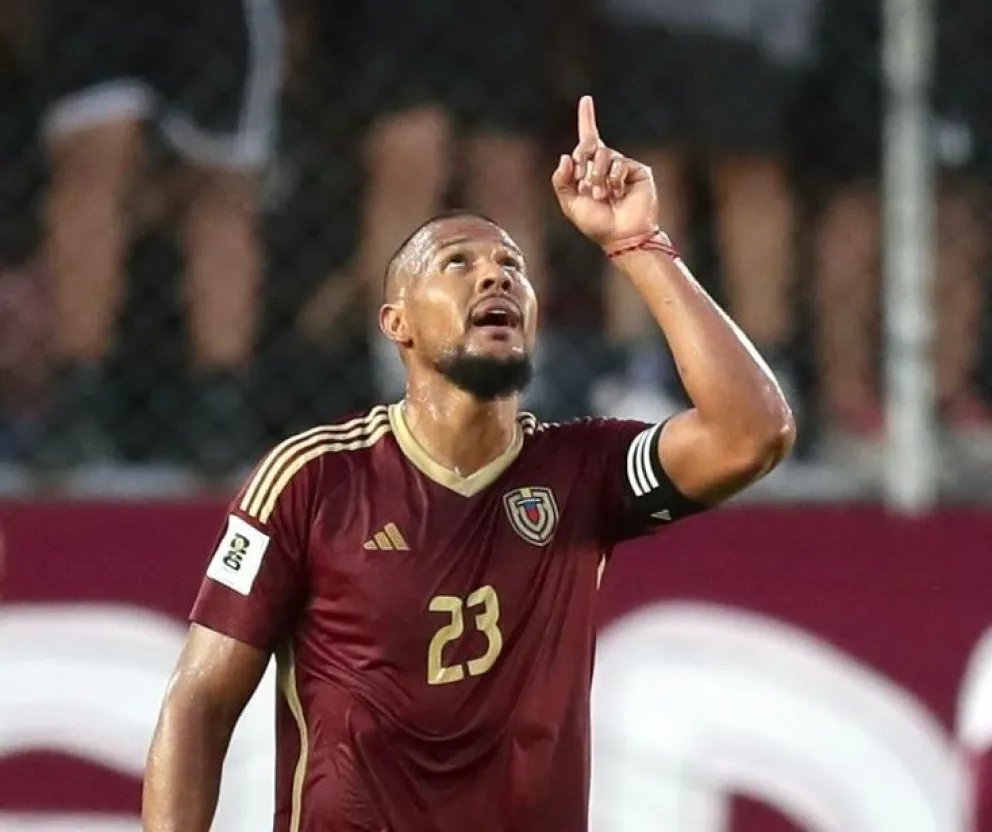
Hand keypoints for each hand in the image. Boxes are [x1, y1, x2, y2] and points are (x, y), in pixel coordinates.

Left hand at [552, 96, 658, 248]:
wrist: (621, 235)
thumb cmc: (596, 224)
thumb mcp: (570, 203)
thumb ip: (561, 181)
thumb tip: (566, 156)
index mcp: (590, 170)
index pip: (588, 140)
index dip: (587, 118)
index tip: (586, 99)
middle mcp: (607, 165)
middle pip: (590, 146)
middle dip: (584, 164)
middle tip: (585, 187)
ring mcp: (623, 166)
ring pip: (604, 155)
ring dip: (597, 176)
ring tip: (600, 195)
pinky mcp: (638, 170)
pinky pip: (620, 164)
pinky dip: (614, 179)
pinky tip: (617, 194)